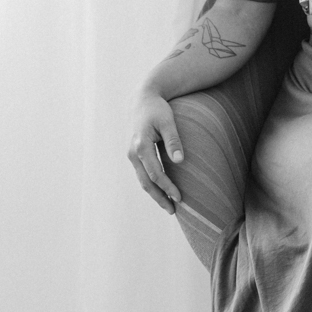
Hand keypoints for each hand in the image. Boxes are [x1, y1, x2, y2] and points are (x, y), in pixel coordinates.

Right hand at [127, 90, 183, 212]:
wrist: (143, 100)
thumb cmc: (158, 109)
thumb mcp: (168, 121)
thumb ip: (173, 140)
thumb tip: (179, 161)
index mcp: (141, 145)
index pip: (155, 173)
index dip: (167, 187)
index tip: (179, 197)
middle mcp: (133, 153)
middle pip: (146, 182)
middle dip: (159, 197)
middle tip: (173, 210)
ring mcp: (132, 155)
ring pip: (142, 180)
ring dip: (155, 194)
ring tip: (168, 206)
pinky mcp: (134, 155)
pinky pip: (142, 175)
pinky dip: (151, 185)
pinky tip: (161, 192)